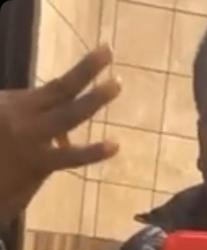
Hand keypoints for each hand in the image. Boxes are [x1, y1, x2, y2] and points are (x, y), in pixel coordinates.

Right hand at [0, 44, 120, 225]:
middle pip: (61, 87)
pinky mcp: (37, 164)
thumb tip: (61, 136)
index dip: (83, 70)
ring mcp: (31, 137)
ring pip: (67, 114)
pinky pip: (71, 156)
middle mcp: (22, 115)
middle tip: (108, 50)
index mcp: (16, 105)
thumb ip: (27, 118)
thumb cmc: (2, 150)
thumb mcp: (6, 120)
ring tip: (116, 84)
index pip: (58, 88)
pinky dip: (93, 151)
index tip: (104, 54)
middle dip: (86, 68)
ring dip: (93, 97)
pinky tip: (114, 145)